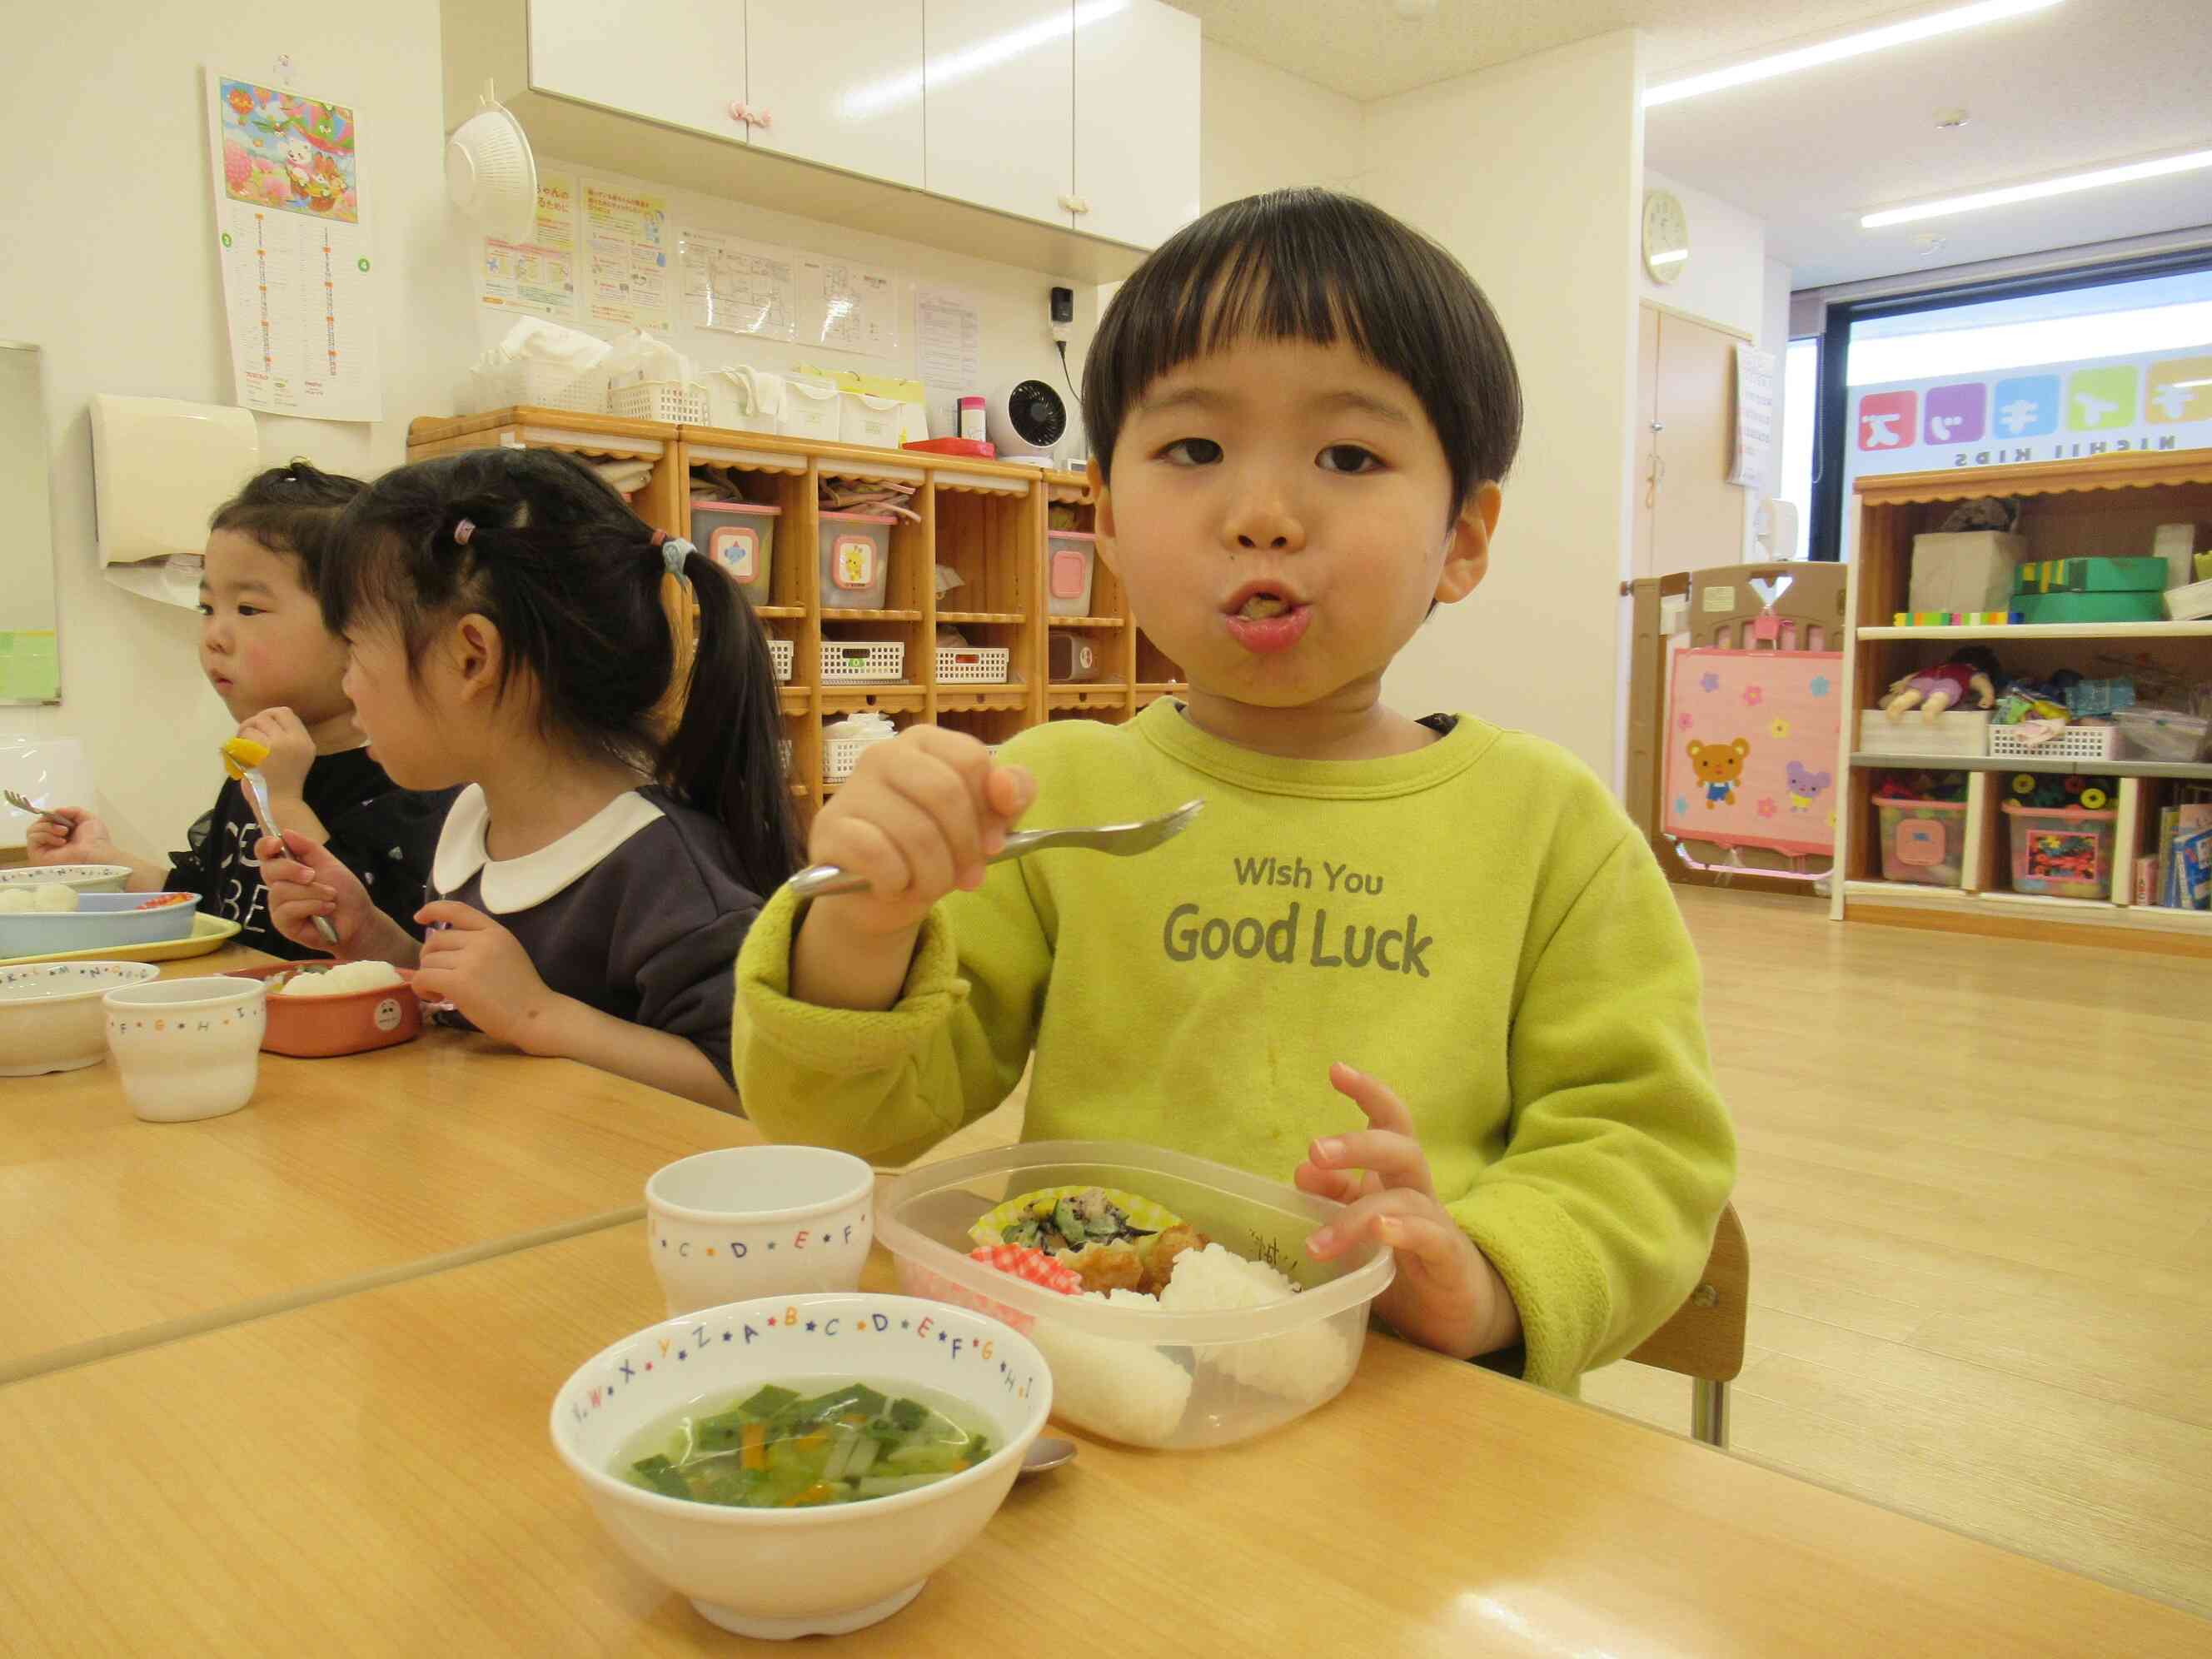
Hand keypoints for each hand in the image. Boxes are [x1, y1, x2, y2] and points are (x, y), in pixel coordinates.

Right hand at [25, 807, 118, 866]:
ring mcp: (44, 849)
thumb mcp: (90, 819)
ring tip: (64, 832)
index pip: (49, 819)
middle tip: (64, 825)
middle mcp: (53, 841)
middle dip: (51, 819)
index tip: (62, 814)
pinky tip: (60, 842)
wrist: (95, 857)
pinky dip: (45, 835)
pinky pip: (32, 837)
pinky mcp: (37, 855)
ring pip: (33, 829)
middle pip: (39, 823)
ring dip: (49, 826)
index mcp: (65, 833)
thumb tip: (55, 811)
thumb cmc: (96, 841)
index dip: (53, 815)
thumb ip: (73, 811)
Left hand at [237, 707, 316, 798]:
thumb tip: (266, 717)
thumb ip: (288, 737)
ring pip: (254, 724)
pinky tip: (241, 753)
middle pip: (267, 715)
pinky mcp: (261, 755)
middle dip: (253, 721)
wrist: (279, 803)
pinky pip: (245, 738)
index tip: (261, 725)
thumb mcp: (299, 756)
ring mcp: (277, 747)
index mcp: (305, 741)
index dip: (269, 715)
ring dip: (244, 732)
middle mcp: (294, 741)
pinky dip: (239, 744)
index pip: (285, 712)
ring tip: (242, 744)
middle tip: (246, 733)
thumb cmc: (285, 781)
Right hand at [257, 830, 376, 953]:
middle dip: (292, 870)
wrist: (359, 920)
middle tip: (313, 875)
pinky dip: (311, 906)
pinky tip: (326, 908)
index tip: (277, 843)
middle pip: (268, 870)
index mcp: (288, 869)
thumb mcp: (329, 864)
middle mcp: (278, 885)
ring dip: (311, 892)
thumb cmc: (344, 893)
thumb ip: (308, 848)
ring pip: (281, 891)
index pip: (265, 854)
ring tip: (331, 896)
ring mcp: (279, 905)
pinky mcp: (283, 923)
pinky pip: (287, 910)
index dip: (265, 846)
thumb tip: (285, 832)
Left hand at [413, 901, 564, 1052]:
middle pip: (435, 940)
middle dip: (430, 958)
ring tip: (443, 992)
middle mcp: (482, 941)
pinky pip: (423, 978)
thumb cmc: (522, 992)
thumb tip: (443, 947)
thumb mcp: (507, 954)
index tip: (419, 918)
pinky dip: (422, 989)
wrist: (535, 1016)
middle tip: (440, 977)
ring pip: (428, 962)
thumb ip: (482, 944)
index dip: (433, 909)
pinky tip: (436, 997)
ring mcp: (470, 961)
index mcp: (495, 932)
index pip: (457, 909)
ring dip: (428, 977)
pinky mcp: (458, 982)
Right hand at [805, 727, 1034, 936]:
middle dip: (965, 847)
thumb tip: (1005, 785)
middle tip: (969, 878)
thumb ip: (1011, 795)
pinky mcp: (830, 829)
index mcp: (924, 742)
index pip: (970, 760)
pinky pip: (877, 856)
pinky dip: (896, 883)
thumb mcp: (986, 822)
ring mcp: (852, 790)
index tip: (994, 845)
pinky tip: (894, 887)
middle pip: (944, 794)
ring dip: (934, 876)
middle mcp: (884, 754)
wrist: (880, 895)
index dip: (990, 811)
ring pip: (915, 833)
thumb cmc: (936, 848)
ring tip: (930, 887)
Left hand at [1295, 1064, 1518, 1361]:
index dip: (1368, 1093)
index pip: (1389, 1123)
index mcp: (1395, 1178)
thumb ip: (1334, 1199)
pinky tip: (1381, 1232)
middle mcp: (1418, 1192)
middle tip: (1316, 1149)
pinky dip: (1406, 1231)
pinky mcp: (1450, 1260)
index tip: (1336, 1070)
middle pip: (1400, 1149)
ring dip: (1356, 1217)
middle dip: (1358, 1143)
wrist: (1457, 1314)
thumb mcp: (1360, 1228)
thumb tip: (1301, 1169)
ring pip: (1405, 1199)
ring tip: (1318, 1243)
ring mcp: (1437, 1225)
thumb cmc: (1402, 1263)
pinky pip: (1432, 1237)